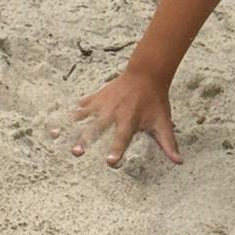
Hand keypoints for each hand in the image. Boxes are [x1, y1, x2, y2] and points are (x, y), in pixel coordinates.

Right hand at [68, 68, 182, 167]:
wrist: (146, 73)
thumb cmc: (155, 101)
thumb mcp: (163, 122)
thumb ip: (169, 143)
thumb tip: (179, 162)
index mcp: (129, 121)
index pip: (122, 139)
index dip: (116, 150)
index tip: (110, 162)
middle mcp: (113, 113)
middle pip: (97, 129)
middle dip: (85, 140)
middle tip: (76, 152)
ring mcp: (102, 104)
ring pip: (83, 117)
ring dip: (70, 127)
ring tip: (55, 135)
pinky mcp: (97, 97)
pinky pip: (82, 106)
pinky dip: (71, 113)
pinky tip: (58, 121)